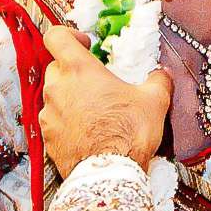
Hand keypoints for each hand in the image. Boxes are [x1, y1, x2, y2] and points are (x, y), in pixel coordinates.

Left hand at [40, 26, 169, 173]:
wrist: (110, 175)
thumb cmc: (129, 133)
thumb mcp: (154, 101)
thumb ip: (157, 80)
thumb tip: (162, 74)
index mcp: (79, 70)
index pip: (56, 36)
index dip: (68, 35)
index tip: (85, 45)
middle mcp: (57, 89)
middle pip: (56, 67)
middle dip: (73, 71)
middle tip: (96, 82)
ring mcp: (49, 115)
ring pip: (54, 96)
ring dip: (70, 98)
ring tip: (94, 111)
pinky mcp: (48, 138)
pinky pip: (54, 121)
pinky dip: (67, 122)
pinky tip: (87, 132)